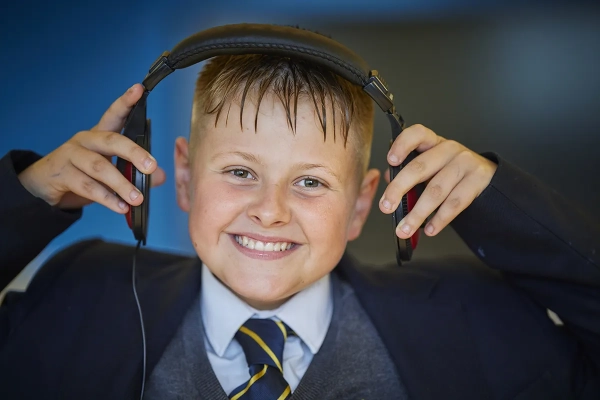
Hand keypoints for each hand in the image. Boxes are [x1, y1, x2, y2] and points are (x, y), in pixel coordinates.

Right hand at [18, 84, 165, 212]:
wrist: (43, 186)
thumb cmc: (81, 174)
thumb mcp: (110, 172)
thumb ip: (135, 172)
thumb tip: (161, 176)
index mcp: (99, 135)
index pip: (114, 114)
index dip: (126, 102)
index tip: (139, 89)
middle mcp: (85, 140)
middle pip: (111, 140)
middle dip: (134, 153)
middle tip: (152, 166)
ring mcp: (72, 156)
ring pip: (100, 167)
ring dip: (121, 185)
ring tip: (138, 198)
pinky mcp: (62, 174)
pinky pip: (88, 187)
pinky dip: (107, 199)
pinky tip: (121, 207)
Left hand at [379, 124, 496, 238]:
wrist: (486, 176)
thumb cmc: (450, 170)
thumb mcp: (430, 165)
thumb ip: (408, 170)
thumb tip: (388, 178)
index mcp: (433, 142)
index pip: (417, 134)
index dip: (402, 145)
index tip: (391, 161)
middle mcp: (449, 149)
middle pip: (420, 168)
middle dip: (398, 189)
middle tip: (385, 207)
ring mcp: (465, 163)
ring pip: (436, 191)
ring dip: (417, 214)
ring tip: (404, 229)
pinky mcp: (478, 180)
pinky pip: (455, 203)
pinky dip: (439, 220)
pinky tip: (430, 229)